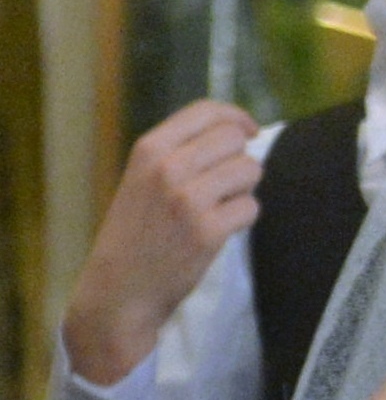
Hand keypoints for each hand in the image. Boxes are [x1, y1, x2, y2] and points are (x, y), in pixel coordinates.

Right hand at [62, 100, 265, 385]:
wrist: (119, 289)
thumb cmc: (137, 232)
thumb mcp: (143, 179)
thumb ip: (181, 152)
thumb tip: (238, 131)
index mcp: (149, 149)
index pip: (206, 111)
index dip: (236, 117)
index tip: (248, 130)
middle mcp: (167, 168)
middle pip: (235, 139)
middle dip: (240, 159)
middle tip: (224, 185)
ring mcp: (188, 199)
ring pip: (250, 170)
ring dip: (243, 190)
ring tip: (215, 209)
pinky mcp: (207, 231)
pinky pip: (251, 208)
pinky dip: (242, 219)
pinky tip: (217, 231)